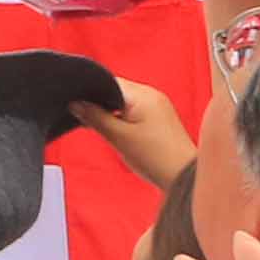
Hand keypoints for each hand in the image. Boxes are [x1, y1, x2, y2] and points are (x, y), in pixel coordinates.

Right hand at [78, 74, 194, 192]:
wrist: (183, 178)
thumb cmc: (156, 158)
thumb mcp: (118, 137)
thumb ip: (94, 117)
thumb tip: (76, 103)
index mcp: (142, 94)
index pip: (107, 81)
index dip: (90, 93)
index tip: (77, 107)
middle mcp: (152, 95)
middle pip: (115, 91)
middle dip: (101, 105)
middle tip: (93, 124)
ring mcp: (158, 106)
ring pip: (124, 102)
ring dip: (113, 114)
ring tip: (113, 134)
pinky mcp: (160, 118)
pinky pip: (134, 111)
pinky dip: (124, 120)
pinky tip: (123, 136)